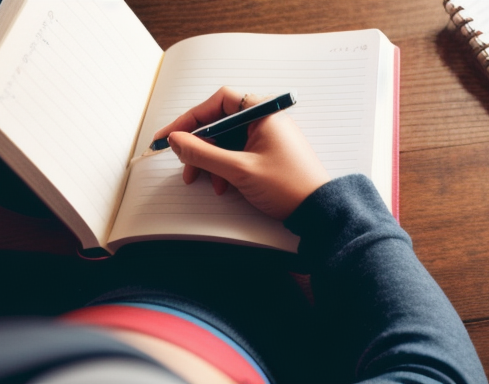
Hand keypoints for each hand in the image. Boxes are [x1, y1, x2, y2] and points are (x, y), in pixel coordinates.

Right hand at [153, 87, 330, 219]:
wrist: (318, 210)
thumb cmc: (288, 186)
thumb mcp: (239, 170)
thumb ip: (204, 154)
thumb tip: (176, 140)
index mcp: (263, 112)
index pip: (218, 102)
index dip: (190, 118)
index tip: (170, 135)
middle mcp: (265, 120)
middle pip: (220, 123)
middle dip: (200, 146)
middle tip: (185, 164)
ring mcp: (267, 137)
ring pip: (227, 141)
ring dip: (211, 161)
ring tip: (204, 182)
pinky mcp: (268, 153)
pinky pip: (238, 153)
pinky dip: (225, 167)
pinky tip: (223, 185)